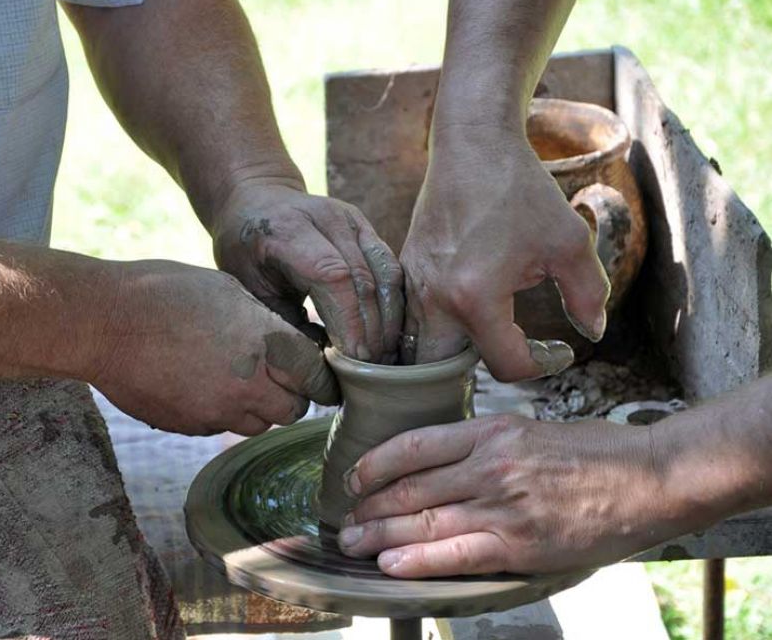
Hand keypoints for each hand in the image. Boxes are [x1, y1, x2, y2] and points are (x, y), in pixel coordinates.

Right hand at [90, 260, 338, 435]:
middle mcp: (249, 383)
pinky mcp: (191, 426)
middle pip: (294, 409)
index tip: (317, 374)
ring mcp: (218, 411)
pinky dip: (221, 412)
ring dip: (257, 407)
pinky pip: (221, 427)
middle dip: (290, 395)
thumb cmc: (162, 293)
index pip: (317, 376)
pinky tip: (201, 385)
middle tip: (276, 376)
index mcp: (265, 342)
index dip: (320, 376)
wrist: (103, 323)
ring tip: (234, 378)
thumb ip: (262, 321)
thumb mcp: (226, 290)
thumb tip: (284, 339)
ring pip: (260, 423)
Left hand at [211, 180, 403, 362]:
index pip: (334, 277)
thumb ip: (282, 321)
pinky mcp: (366, 226)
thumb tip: (318, 362)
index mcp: (288, 230)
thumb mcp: (249, 286)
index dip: (350, 321)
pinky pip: (390, 267)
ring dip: (389, 319)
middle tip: (373, 367)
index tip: (356, 359)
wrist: (256, 200)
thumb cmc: (245, 249)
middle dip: (372, 329)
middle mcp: (327, 218)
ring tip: (385, 355)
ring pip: (386, 273)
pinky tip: (388, 331)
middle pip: (364, 279)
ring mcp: (352, 219)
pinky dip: (392, 302)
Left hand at [337, 414, 686, 576]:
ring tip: (353, 543)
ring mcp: (504, 505)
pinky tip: (392, 564)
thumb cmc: (597, 452)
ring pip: (424, 520)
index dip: (374, 464)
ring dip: (381, 535)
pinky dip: (419, 560)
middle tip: (344, 520)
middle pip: (410, 486)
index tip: (354, 478)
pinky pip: (458, 553)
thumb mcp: (533, 431)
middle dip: (369, 506)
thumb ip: (488, 445)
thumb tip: (445, 464)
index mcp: (491, 432)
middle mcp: (490, 465)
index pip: (413, 445)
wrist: (651, 477)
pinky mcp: (522, 543)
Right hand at [399, 125, 609, 378]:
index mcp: (475, 299)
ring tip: (494, 334)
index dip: (542, 365)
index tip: (560, 348)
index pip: (506, 365)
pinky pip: (413, 319)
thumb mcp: (570, 243)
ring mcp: (414, 286)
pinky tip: (470, 309)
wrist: (472, 146)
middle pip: (446, 371)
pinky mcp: (405, 271)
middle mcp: (434, 299)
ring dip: (455, 354)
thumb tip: (591, 332)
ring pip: (422, 349)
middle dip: (481, 372)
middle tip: (516, 351)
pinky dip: (437, 328)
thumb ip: (588, 296)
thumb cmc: (521, 191)